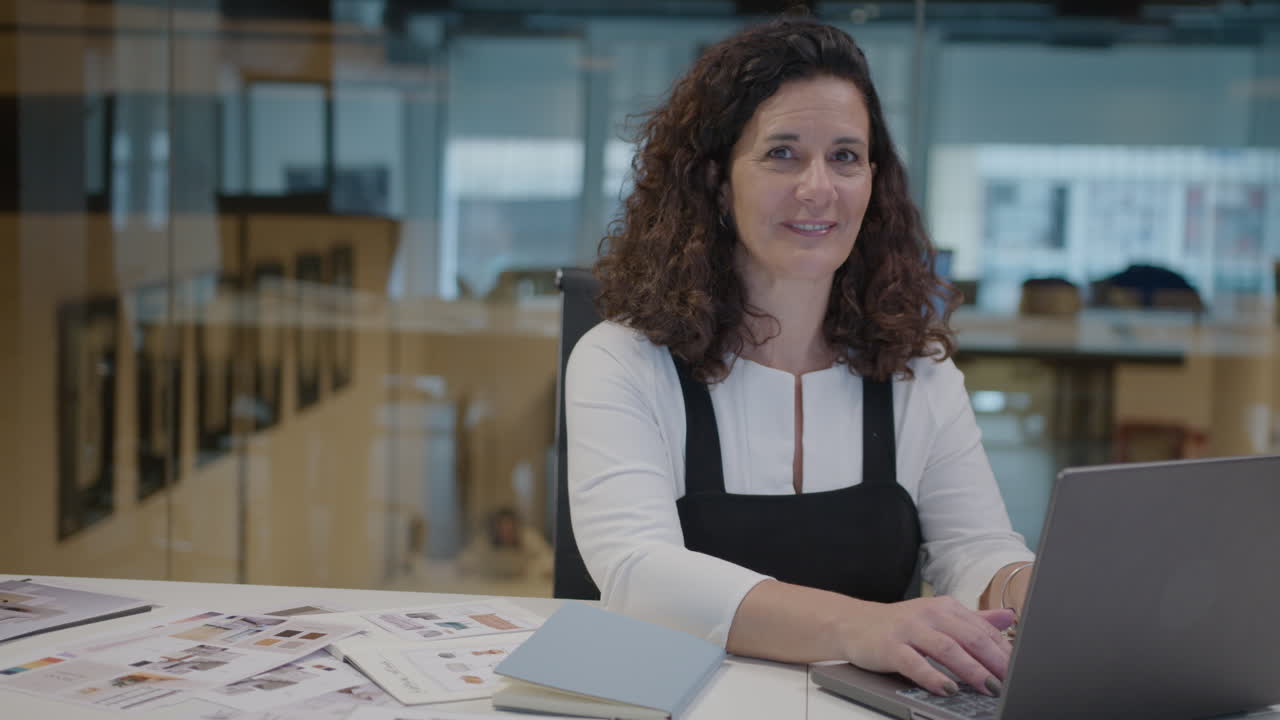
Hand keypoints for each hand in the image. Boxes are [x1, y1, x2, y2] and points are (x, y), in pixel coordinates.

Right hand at [837, 596, 1015, 696]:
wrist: (853, 624)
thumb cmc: (900, 626)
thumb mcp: (938, 618)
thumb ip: (973, 620)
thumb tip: (1009, 616)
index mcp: (946, 607)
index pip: (983, 630)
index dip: (1005, 651)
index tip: (1021, 670)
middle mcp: (929, 614)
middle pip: (970, 638)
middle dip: (994, 662)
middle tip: (1010, 682)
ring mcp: (909, 629)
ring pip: (947, 649)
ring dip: (971, 670)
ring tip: (989, 688)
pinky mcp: (890, 646)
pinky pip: (915, 662)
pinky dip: (933, 677)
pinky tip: (947, 690)